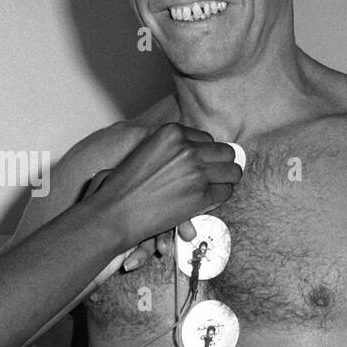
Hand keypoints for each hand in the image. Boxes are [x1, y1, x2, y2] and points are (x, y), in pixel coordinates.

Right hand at [86, 124, 239, 251]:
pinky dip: (220, 197)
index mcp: (171, 133)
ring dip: (225, 180)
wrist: (114, 213)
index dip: (205, 153)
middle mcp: (187, 148)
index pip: (207, 139)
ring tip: (214, 188)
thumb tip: (193, 150)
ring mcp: (196, 172)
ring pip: (232, 171)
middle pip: (225, 152)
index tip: (200, 164)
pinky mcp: (201, 195)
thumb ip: (168, 146)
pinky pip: (226, 192)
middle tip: (213, 176)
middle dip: (220, 165)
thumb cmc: (122, 186)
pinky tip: (207, 201)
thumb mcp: (144, 150)